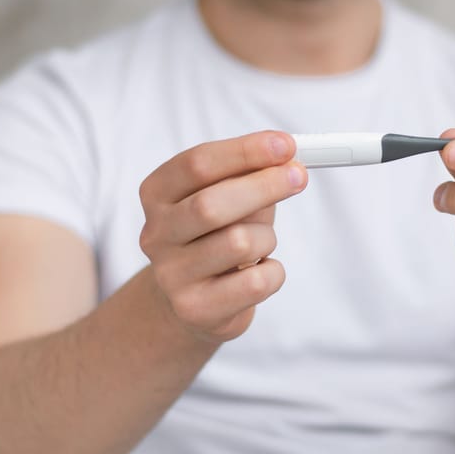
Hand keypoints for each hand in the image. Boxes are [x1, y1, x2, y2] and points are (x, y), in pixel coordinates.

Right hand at [138, 130, 307, 343]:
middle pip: (211, 204)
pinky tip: (260, 272)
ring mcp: (171, 276)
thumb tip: (286, 158)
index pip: (197, 164)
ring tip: (262, 244)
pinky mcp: (195, 309)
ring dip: (268, 238)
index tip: (286, 145)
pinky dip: (274, 273)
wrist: (195, 300)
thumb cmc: (218, 234)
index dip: (245, 151)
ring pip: (240, 244)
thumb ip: (249, 175)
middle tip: (299, 177)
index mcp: (157, 194)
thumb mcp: (229, 196)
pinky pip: (256, 282)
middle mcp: (155, 234)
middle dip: (264, 186)